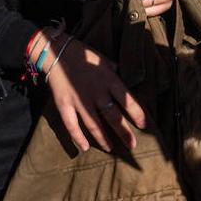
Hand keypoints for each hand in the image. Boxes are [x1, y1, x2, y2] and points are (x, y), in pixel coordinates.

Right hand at [43, 34, 148, 153]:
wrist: (56, 51)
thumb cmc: (84, 55)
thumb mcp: (104, 60)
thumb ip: (115, 72)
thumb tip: (127, 78)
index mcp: (110, 80)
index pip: (128, 100)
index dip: (137, 114)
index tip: (144, 125)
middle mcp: (97, 92)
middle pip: (113, 116)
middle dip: (124, 133)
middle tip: (132, 146)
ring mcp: (79, 100)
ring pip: (94, 124)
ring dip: (103, 138)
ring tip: (111, 149)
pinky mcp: (64, 105)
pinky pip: (71, 125)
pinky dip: (78, 137)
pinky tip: (84, 148)